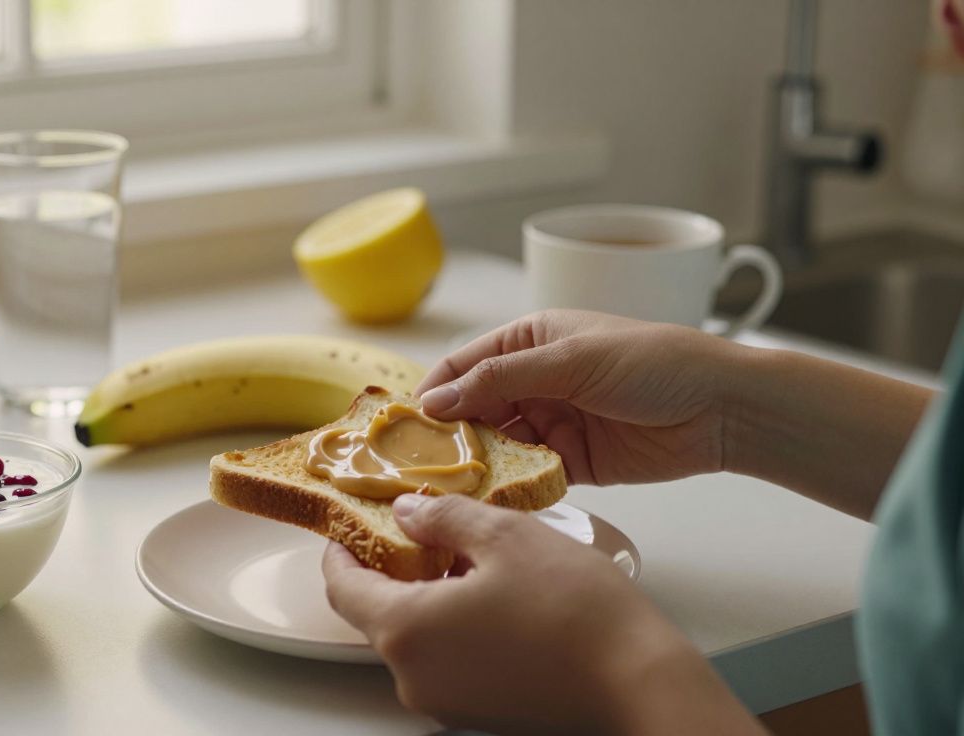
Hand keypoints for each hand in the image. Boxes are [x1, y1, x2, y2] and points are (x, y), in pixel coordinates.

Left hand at [322, 494, 762, 734]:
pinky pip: (444, 659)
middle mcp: (413, 677)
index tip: (352, 521)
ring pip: (413, 636)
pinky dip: (451, 624)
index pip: (342, 587)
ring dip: (425, 594)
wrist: (638, 681)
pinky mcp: (476, 711)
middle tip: (417, 527)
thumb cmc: (574, 609)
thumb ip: (443, 517)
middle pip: (376, 613)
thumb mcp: (504, 536)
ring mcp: (444, 701)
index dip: (341, 548)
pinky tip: (488, 594)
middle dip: (390, 567)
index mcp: (405, 631)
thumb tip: (409, 512)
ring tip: (464, 554)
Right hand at [418, 310, 742, 484]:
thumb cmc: (653, 363)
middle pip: (474, 410)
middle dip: (450, 436)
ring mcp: (553, 423)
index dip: (435, 392)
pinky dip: (511, 487)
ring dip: (477, 465)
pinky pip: (529, 476)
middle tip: (422, 467)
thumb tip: (435, 397)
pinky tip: (490, 502)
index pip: (463, 365)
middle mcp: (535, 381)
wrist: (723, 408)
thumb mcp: (571, 360)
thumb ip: (500, 379)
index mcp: (530, 341)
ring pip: (497, 446)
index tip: (407, 427)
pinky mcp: (573, 463)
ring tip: (449, 490)